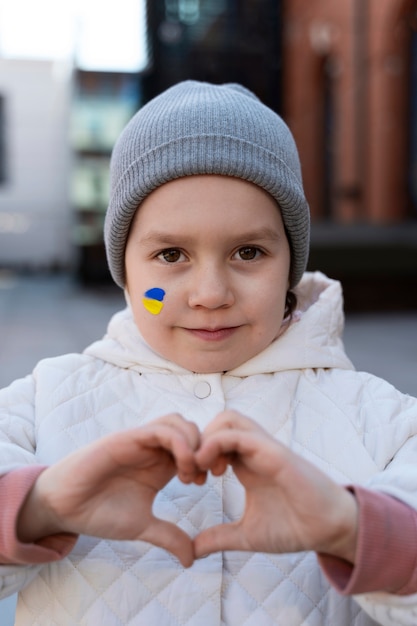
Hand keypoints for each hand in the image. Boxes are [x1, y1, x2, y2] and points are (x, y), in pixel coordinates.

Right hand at [17, 414, 204, 566]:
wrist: (63, 509)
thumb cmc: (98, 513)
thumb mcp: (142, 526)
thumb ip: (168, 536)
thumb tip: (192, 559)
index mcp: (160, 465)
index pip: (194, 446)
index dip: (206, 459)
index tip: (206, 483)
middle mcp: (152, 450)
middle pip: (192, 429)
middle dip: (204, 449)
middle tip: (202, 477)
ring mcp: (140, 441)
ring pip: (179, 422)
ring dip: (193, 444)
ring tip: (190, 474)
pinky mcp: (127, 438)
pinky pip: (161, 429)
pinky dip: (180, 443)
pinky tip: (181, 469)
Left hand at [193, 411, 357, 562]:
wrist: (329, 530)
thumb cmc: (294, 527)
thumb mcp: (247, 534)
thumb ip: (220, 538)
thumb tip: (192, 552)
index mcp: (246, 464)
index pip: (213, 440)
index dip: (194, 454)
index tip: (189, 481)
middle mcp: (254, 450)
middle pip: (218, 422)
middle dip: (197, 441)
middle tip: (191, 472)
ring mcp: (264, 448)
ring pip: (228, 419)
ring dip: (207, 438)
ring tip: (202, 469)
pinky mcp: (274, 452)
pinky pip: (239, 434)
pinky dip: (217, 443)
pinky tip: (212, 470)